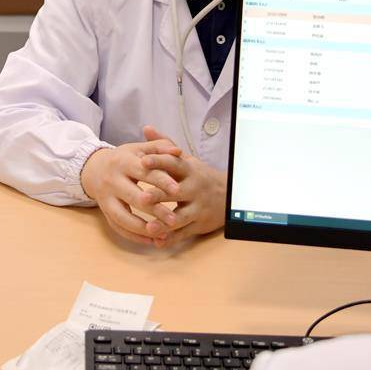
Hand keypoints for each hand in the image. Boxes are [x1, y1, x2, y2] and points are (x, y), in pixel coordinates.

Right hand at [80, 134, 184, 245]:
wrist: (94, 168)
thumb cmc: (125, 158)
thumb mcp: (140, 149)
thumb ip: (160, 147)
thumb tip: (178, 151)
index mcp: (122, 162)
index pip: (144, 172)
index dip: (161, 181)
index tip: (177, 191)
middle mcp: (111, 180)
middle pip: (134, 197)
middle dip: (155, 210)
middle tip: (174, 220)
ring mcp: (106, 198)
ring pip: (123, 217)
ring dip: (144, 228)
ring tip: (163, 234)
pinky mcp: (104, 211)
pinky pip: (118, 227)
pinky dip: (134, 236)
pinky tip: (151, 240)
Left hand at [138, 125, 226, 247]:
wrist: (229, 196)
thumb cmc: (197, 175)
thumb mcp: (184, 159)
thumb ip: (164, 145)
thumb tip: (146, 128)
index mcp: (188, 170)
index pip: (172, 164)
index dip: (158, 162)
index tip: (143, 161)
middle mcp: (193, 188)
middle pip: (175, 192)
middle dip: (158, 196)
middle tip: (141, 198)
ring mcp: (198, 208)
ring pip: (180, 216)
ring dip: (164, 222)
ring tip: (149, 227)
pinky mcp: (199, 224)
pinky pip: (184, 232)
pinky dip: (171, 238)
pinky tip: (157, 242)